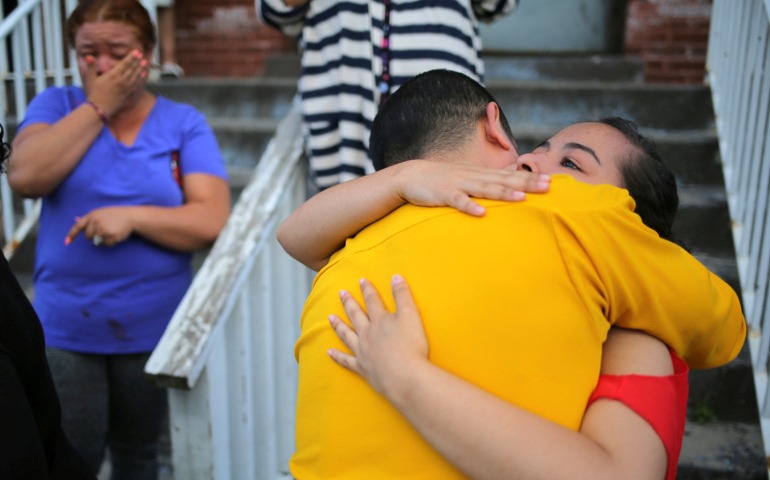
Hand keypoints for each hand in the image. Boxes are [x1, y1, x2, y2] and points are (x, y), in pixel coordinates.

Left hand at [65, 206, 135, 246]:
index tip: (67, 242)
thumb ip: (90, 218)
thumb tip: (76, 220)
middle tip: (103, 231)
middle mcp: (96, 222)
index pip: (78, 226)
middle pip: (87, 237)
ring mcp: (103, 229)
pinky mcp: (111, 236)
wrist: (131, 216)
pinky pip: (106, 245)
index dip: (72, 234)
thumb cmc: (115, 214)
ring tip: (111, 231)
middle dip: (94, 237)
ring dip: (103, 240)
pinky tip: (116, 235)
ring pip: (97, 242)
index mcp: (92, 215)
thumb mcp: (101, 213)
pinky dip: (111, 242)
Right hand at [84, 50, 148, 118]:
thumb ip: (91, 66)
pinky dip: (140, 78)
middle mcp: (122, 81)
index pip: (125, 63)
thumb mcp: (90, 79)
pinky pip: (137, 84)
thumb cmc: (94, 94)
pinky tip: (143, 74)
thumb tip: (89, 56)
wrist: (100, 109)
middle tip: (141, 54)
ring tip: (145, 62)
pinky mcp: (128, 94)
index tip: (136, 52)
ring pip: (136, 75)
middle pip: (132, 68)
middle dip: (137, 60)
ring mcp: (126, 88)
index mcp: (113, 75)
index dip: (131, 57)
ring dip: (141, 68)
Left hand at [328, 275, 428, 398]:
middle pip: (356, 315)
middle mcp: (368, 334)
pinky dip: (337, 356)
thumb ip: (403, 295)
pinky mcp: (363, 368)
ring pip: (347, 335)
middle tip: (341, 293)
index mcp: (380, 320)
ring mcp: (363, 351)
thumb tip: (395, 277)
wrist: (405, 376)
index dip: (367, 289)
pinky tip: (329, 353)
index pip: (372, 300)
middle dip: (349, 303)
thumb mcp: (411, 315)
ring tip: (330, 318)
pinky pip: (346, 360)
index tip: (361, 280)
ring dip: (339, 325)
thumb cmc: (411, 346)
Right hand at [395, 160, 549, 215]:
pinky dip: (470, 206)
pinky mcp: (444, 194)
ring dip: (504, 194)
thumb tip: (509, 186)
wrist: (411, 176)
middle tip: (548, 186)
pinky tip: (481, 213)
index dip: (529, 177)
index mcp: (480, 173)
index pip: (509, 175)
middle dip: (526, 183)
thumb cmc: (442, 179)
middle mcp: (473, 176)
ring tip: (522, 199)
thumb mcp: (467, 176)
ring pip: (485, 189)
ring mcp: (459, 184)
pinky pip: (459, 201)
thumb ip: (486, 181)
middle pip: (503, 180)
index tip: (550, 180)